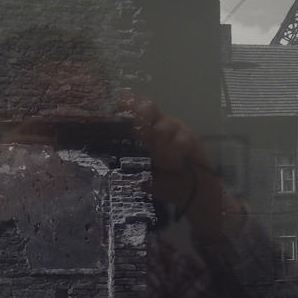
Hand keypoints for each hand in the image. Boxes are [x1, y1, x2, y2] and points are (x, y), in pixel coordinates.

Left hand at [117, 93, 234, 240]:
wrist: (190, 192)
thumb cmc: (163, 181)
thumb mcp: (139, 176)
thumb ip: (125, 171)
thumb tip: (106, 176)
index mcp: (143, 128)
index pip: (131, 105)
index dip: (124, 107)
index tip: (118, 119)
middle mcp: (158, 123)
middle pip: (146, 105)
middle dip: (140, 121)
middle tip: (141, 143)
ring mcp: (175, 127)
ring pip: (161, 128)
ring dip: (159, 149)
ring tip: (161, 164)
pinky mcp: (191, 136)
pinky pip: (179, 141)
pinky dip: (173, 156)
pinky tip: (174, 165)